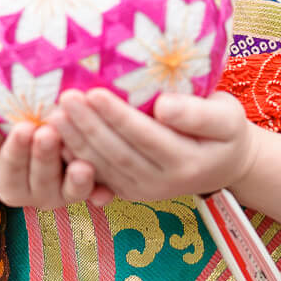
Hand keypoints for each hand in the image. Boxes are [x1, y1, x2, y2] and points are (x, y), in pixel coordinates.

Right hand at [0, 106, 100, 207]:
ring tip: (82, 164)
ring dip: (77, 179)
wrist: (31, 136)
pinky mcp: (91, 189)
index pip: (11, 169)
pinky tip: (107, 189)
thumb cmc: (0, 133)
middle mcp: (36, 194)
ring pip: (70, 189)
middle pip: (42, 179)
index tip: (22, 128)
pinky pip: (97, 194)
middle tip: (49, 133)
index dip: (16, 150)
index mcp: (9, 183)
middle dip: (45, 157)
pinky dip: (101, 192)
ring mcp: (65, 193)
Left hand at [47, 87, 259, 202]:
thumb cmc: (226, 130)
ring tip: (53, 114)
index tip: (94, 91)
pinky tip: (56, 137)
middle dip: (87, 127)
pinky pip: (97, 175)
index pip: (144, 136)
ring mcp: (142, 190)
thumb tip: (163, 107)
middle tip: (64, 98)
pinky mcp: (128, 190)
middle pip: (117, 153)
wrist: (227, 164)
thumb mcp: (227, 117)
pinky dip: (74, 157)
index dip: (117, 116)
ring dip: (75, 142)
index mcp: (185, 161)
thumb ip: (198, 113)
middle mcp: (161, 182)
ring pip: (102, 167)